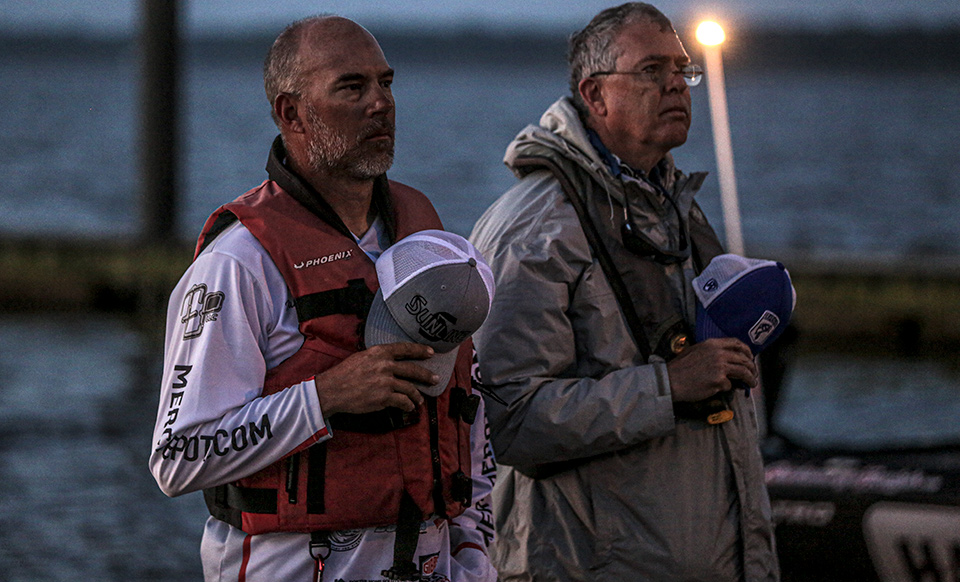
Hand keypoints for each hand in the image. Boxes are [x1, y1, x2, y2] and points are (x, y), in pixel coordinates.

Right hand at [313, 342, 434, 415]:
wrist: (332, 390)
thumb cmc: (344, 374)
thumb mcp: (361, 357)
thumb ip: (377, 358)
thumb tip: (390, 361)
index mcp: (379, 352)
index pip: (405, 349)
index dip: (420, 351)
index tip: (431, 353)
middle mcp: (385, 365)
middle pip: (413, 370)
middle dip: (427, 376)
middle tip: (435, 379)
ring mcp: (386, 382)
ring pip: (410, 388)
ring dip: (417, 395)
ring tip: (420, 400)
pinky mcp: (384, 397)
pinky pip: (403, 401)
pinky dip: (408, 405)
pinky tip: (409, 407)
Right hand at [666, 338, 757, 402]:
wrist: (670, 380)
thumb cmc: (679, 368)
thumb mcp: (695, 351)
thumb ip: (711, 352)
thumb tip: (725, 359)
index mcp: (712, 344)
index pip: (737, 343)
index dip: (747, 350)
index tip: (750, 357)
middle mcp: (719, 353)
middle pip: (744, 358)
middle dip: (752, 367)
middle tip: (753, 373)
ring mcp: (720, 366)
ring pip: (743, 372)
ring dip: (750, 378)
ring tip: (752, 383)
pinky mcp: (719, 380)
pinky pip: (730, 385)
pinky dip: (728, 388)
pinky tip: (723, 389)